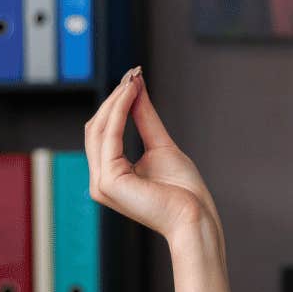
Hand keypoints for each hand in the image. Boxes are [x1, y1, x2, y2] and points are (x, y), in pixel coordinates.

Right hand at [85, 67, 219, 241]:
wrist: (195, 217)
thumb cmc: (184, 191)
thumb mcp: (160, 145)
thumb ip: (144, 118)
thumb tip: (134, 88)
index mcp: (110, 175)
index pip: (104, 132)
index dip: (115, 104)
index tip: (132, 79)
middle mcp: (100, 180)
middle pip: (97, 128)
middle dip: (114, 99)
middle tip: (132, 75)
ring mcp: (101, 183)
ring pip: (100, 129)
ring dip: (116, 101)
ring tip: (133, 81)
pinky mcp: (108, 182)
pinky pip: (109, 137)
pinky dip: (119, 112)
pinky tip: (131, 95)